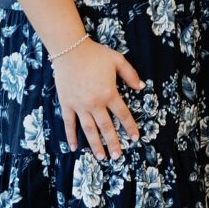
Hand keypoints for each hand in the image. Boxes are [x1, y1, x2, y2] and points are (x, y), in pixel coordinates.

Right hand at [51, 37, 144, 159]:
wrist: (70, 49)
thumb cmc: (96, 54)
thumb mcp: (117, 60)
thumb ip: (130, 74)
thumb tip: (142, 88)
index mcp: (109, 93)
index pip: (123, 114)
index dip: (130, 127)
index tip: (135, 138)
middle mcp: (95, 103)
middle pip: (106, 127)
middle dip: (113, 143)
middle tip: (117, 156)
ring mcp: (80, 105)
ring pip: (89, 129)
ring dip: (95, 144)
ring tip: (101, 157)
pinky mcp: (67, 104)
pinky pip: (69, 124)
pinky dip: (71, 136)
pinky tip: (74, 147)